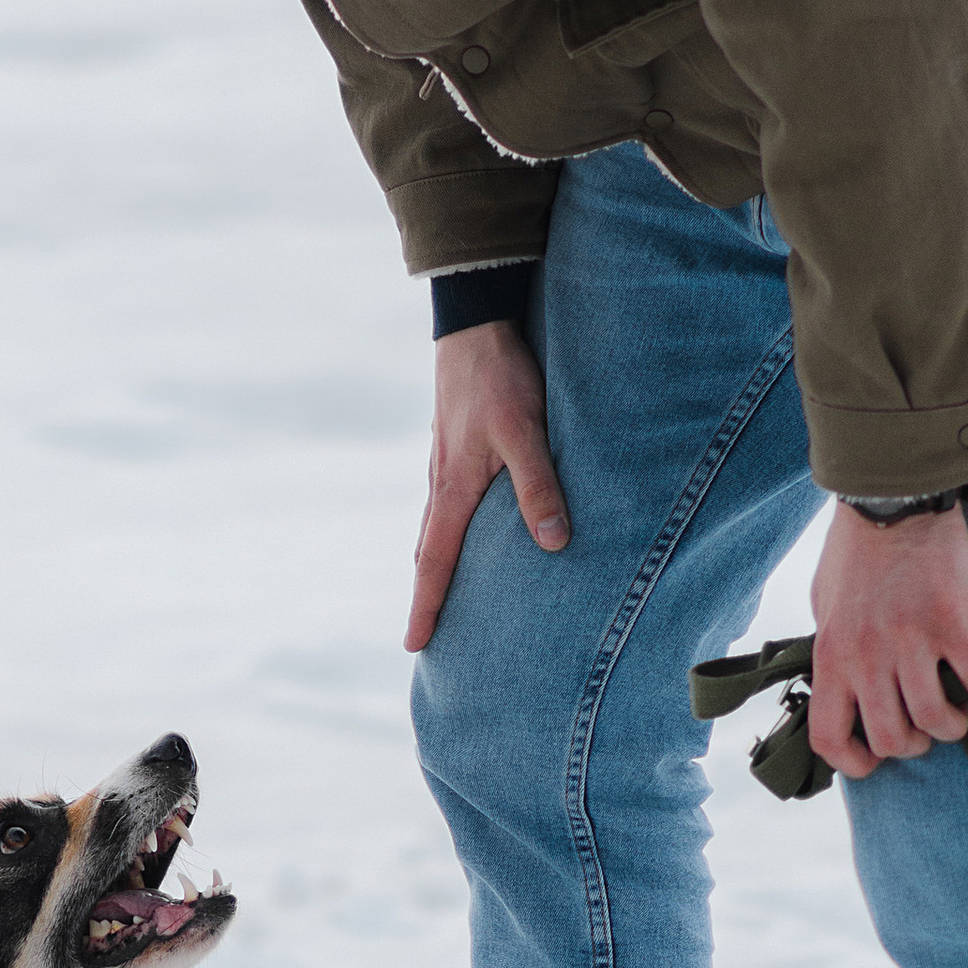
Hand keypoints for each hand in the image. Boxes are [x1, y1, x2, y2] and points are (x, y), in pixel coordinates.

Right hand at [406, 321, 569, 651]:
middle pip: (428, 552)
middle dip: (427, 594)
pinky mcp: (454, 446)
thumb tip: (553, 544)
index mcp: (452, 488)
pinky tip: (466, 530)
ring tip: (445, 593)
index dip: (426, 605)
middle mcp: (441, 482)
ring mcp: (444, 464)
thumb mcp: (526, 432)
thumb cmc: (500, 377)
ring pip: (436, 527)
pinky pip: (447, 502)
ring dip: (437, 563)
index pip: (435, 562)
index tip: (414, 645)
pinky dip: (449, 530)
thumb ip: (539, 487)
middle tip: (427, 634)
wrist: (474, 322)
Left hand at [806, 502, 967, 776]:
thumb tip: (842, 688)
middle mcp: (866, 656)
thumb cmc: (856, 551)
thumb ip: (833, 650)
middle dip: (914, 744)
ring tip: (958, 712)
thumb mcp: (825, 605)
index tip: (875, 760)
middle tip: (925, 726)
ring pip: (935, 721)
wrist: (892, 499)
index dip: (853, 763)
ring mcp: (909, 640)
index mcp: (830, 655)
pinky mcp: (951, 622)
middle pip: (892, 740)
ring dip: (951, 726)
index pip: (829, 737)